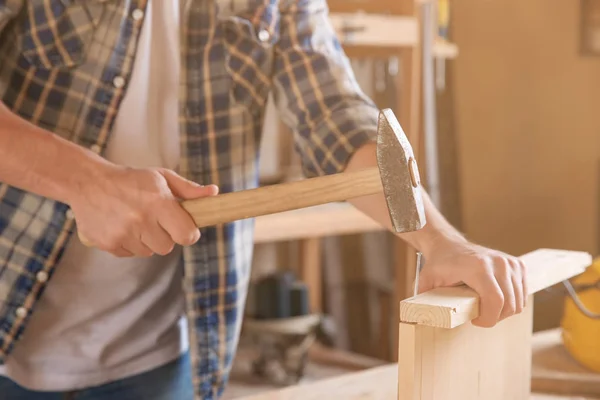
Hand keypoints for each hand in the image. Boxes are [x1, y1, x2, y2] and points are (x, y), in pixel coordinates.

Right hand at [68, 164, 217, 256]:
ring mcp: (123, 234)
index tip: (183, 227)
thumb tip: (214, 193)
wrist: (87, 182)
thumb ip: (188, 189)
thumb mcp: (161, 177)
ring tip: (136, 220)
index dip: (188, 233)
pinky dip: (130, 244)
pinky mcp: (108, 244)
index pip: (186, 235)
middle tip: (155, 220)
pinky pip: (131, 254)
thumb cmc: (130, 179)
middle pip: (167, 247)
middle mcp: (141, 220)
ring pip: (149, 252)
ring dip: (147, 241)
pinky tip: (122, 226)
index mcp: (158, 202)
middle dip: (165, 236)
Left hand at [417, 240, 526, 327]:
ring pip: (518, 301)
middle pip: (510, 305)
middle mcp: (498, 263)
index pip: (496, 301)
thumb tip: (419, 319)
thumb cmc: (438, 265)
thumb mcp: (427, 281)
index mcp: (478, 267)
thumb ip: (424, 299)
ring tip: (485, 308)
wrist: (448, 245)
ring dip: (504, 311)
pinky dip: (512, 301)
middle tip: (479, 317)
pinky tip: (496, 299)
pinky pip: (523, 293)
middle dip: (495, 318)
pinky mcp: (517, 264)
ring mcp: (510, 262)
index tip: (476, 321)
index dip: (489, 319)